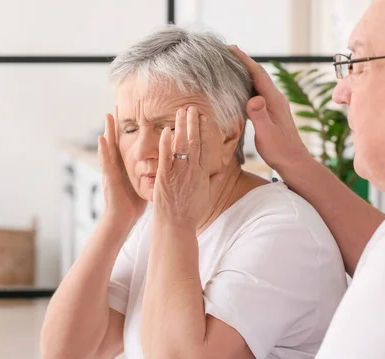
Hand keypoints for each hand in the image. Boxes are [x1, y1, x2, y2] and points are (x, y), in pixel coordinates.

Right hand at [98, 111, 146, 225]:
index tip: (131, 114)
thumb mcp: (142, 185)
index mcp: (124, 166)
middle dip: (115, 124)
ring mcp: (111, 171)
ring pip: (109, 147)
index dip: (127, 130)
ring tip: (108, 114)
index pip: (126, 144)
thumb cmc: (132, 206)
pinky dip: (103, 150)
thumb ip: (148, 174)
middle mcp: (116, 166)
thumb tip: (163, 167)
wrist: (121, 220)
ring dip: (107, 130)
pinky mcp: (109, 178)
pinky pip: (106, 162)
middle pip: (116, 140)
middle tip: (116, 106)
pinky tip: (101, 138)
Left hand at [153, 106, 212, 229]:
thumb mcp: (207, 194)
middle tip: (192, 107)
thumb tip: (220, 169)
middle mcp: (192, 170)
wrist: (176, 225)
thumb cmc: (191, 213)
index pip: (204, 146)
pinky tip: (166, 130)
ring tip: (180, 112)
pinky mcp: (165, 177)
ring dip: (181, 127)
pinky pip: (166, 157)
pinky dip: (166, 143)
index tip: (203, 116)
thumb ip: (213, 179)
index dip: (204, 130)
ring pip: (181, 145)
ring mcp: (179, 173)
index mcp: (202, 173)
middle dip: (193, 123)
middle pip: (194, 141)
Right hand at [229, 45, 311, 169]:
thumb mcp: (267, 133)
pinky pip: (258, 94)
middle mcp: (275, 99)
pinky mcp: (272, 113)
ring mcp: (275, 105)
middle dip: (243, 62)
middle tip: (225, 54)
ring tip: (229, 68)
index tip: (230, 48)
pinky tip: (239, 91)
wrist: (294, 163)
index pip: (258, 74)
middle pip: (258, 75)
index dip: (244, 60)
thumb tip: (253, 98)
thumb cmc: (280, 150)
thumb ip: (259, 115)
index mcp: (274, 100)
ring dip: (245, 74)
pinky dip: (247, 87)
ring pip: (258, 84)